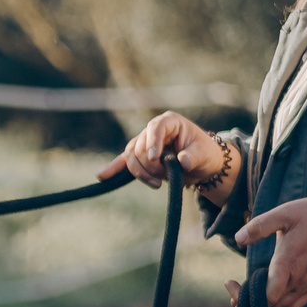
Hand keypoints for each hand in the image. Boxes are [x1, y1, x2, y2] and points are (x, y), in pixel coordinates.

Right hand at [99, 111, 227, 190]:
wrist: (202, 165)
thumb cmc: (204, 154)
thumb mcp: (203, 154)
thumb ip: (193, 157)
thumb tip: (182, 162)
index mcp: (169, 122)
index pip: (155, 127)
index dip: (153, 142)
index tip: (155, 158)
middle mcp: (153, 131)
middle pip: (140, 146)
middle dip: (150, 165)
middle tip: (166, 177)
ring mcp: (144, 143)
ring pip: (131, 157)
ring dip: (141, 172)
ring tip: (157, 184)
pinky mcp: (140, 157)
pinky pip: (124, 162)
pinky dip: (114, 168)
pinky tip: (102, 176)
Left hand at [232, 197, 306, 306]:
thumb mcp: (285, 213)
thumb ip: (260, 226)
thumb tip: (238, 238)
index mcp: (289, 263)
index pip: (268, 295)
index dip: (246, 296)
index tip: (230, 283)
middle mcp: (299, 279)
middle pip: (271, 306)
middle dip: (248, 303)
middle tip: (233, 291)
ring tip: (246, 296)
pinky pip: (294, 306)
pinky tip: (266, 301)